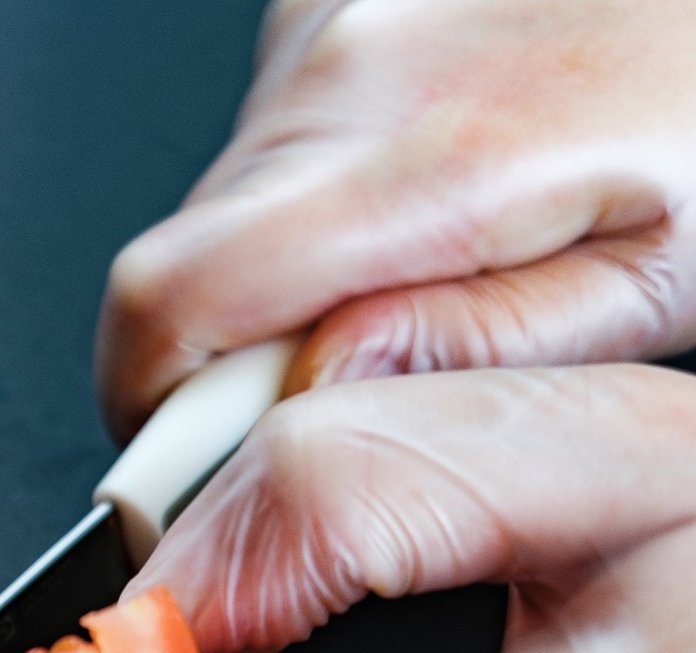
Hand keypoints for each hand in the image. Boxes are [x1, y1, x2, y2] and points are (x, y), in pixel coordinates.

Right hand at [98, 0, 695, 437]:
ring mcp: (321, 29)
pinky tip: (409, 195)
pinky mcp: (316, 13)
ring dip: (281, 277)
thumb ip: (472, 348)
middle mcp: (345, 72)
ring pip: (220, 216)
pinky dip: (305, 203)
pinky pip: (262, 151)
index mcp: (435, 158)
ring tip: (416, 262)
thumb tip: (313, 397)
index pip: (173, 302)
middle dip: (238, 356)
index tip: (194, 467)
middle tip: (354, 377)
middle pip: (184, 269)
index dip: (148, 406)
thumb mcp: (655, 282)